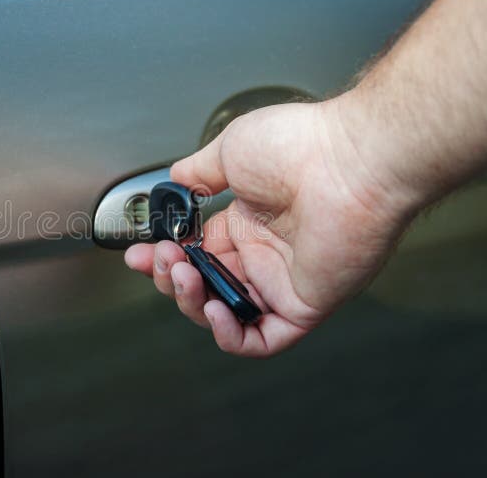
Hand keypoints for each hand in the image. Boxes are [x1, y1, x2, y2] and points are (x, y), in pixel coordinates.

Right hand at [125, 98, 414, 356]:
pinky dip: (231, 334)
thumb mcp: (231, 150)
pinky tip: (214, 310)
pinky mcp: (304, 305)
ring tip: (181, 275)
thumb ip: (200, 170)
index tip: (139, 254)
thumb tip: (177, 178)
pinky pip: (263, 339)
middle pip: (206, 286)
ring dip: (193, 302)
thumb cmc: (299, 147)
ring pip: (227, 314)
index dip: (165, 257)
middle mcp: (264, 254)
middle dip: (171, 278)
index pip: (198, 254)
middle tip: (159, 260)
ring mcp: (283, 281)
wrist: (348, 160)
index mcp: (248, 223)